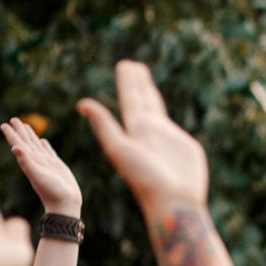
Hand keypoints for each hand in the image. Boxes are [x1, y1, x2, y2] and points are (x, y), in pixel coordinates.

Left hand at [0, 117, 82, 214]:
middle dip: (20, 131)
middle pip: (26, 142)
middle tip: (14, 119)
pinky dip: (45, 146)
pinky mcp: (57, 166)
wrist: (65, 204)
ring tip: (26, 126)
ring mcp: (46, 164)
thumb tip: (15, 147)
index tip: (5, 124)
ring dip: (31, 136)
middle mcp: (36, 161)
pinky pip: (49, 152)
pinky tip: (43, 141)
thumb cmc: (52, 192)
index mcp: (29, 162)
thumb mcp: (38, 176)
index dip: (11, 135)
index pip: (18, 144)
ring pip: (37, 146)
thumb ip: (26, 162)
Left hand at [76, 61, 208, 211]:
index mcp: (135, 130)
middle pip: (141, 100)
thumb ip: (104, 125)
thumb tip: (82, 103)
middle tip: (132, 64)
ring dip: (150, 91)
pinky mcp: (184, 147)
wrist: (172, 200)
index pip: (131, 99)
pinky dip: (166, 115)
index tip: (126, 64)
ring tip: (145, 76)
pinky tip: (159, 109)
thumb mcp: (120, 149)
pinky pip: (172, 125)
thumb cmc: (145, 178)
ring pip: (156, 109)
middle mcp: (149, 132)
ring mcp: (166, 139)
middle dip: (137, 82)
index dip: (129, 82)